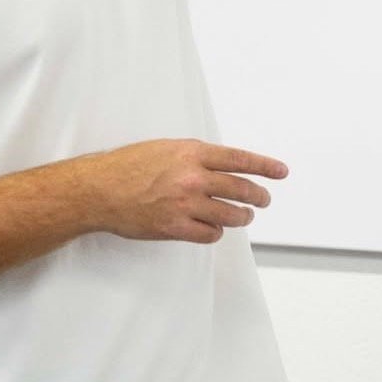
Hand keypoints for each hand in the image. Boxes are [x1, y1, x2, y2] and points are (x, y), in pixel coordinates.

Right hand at [83, 138, 286, 243]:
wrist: (99, 189)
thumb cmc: (128, 166)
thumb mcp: (166, 148)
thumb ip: (195, 156)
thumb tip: (222, 166)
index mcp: (191, 152)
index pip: (239, 159)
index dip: (265, 166)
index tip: (281, 171)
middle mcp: (192, 177)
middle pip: (241, 189)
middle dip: (259, 195)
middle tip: (265, 199)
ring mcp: (185, 203)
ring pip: (230, 215)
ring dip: (242, 217)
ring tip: (244, 216)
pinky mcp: (175, 227)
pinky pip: (210, 234)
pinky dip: (215, 232)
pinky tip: (214, 229)